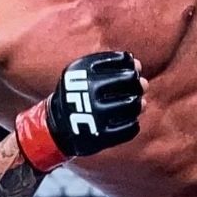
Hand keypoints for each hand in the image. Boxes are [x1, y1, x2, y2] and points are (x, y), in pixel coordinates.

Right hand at [15, 51, 146, 171]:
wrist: (56, 127)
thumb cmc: (78, 94)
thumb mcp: (83, 74)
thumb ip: (111, 66)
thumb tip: (140, 65)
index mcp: (82, 70)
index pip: (121, 60)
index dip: (132, 66)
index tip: (132, 71)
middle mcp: (87, 91)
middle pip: (129, 80)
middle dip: (138, 83)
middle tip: (139, 87)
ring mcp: (94, 115)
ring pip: (132, 104)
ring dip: (139, 103)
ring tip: (137, 103)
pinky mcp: (100, 136)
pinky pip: (129, 128)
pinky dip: (134, 123)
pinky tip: (129, 119)